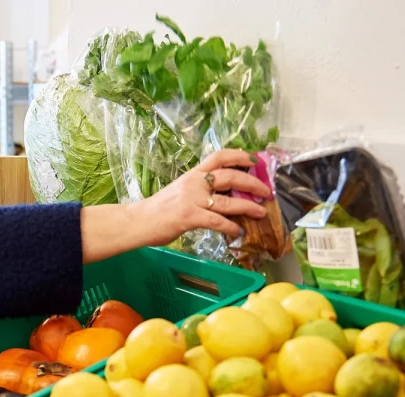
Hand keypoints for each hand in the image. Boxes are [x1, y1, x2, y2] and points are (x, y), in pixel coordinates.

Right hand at [78, 149, 270, 263]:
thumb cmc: (158, 209)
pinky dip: (230, 227)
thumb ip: (200, 190)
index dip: (239, 155)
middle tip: (265, 190)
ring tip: (260, 211)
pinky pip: (217, 221)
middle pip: (230, 176)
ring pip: (228, 200)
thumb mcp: (180, 191)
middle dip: (252, 182)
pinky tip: (237, 232)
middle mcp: (194, 183)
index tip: (254, 159)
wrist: (138, 221)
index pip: (219, 156)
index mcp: (192, 174)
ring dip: (248, 206)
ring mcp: (192, 199)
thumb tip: (223, 195)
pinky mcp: (190, 217)